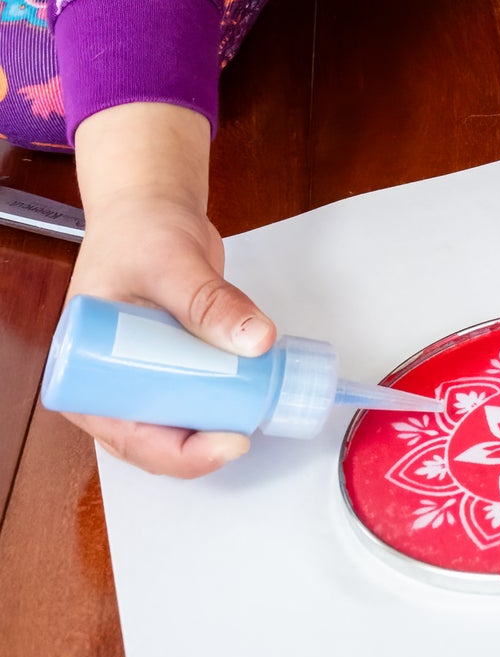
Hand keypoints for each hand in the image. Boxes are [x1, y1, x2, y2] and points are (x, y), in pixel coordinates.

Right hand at [66, 103, 274, 478]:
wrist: (152, 203)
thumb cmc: (138, 228)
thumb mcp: (173, 263)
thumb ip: (211, 301)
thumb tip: (257, 340)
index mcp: (85, 367)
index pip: (124, 434)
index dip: (172, 452)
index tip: (220, 443)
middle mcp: (109, 381)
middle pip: (153, 439)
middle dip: (200, 443)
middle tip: (246, 427)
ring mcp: (141, 373)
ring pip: (177, 423)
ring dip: (214, 423)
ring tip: (253, 406)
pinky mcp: (171, 362)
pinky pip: (196, 393)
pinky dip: (223, 397)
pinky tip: (251, 390)